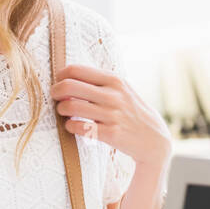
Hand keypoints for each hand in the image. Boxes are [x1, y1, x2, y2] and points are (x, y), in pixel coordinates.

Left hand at [50, 63, 171, 168]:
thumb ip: (98, 81)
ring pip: (70, 107)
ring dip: (61, 110)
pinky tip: (73, 126)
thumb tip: (65, 75)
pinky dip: (70, 126)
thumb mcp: (121, 89)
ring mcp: (112, 114)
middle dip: (55, 92)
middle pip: (68, 86)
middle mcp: (113, 95)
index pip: (75, 70)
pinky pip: (78, 127)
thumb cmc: (130, 111)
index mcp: (114, 80)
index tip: (59, 83)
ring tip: (65, 113)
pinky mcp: (111, 133)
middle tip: (56, 97)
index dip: (60, 76)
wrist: (154, 138)